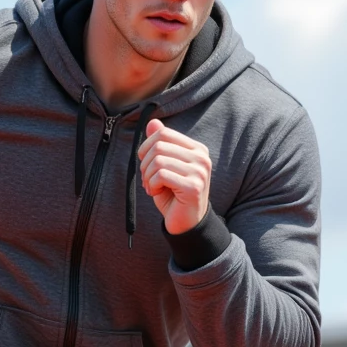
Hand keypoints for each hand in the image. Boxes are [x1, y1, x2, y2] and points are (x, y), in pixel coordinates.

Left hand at [137, 119, 211, 234]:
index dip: (146, 147)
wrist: (185, 223)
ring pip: (158, 161)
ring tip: (152, 187)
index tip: (146, 165)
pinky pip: (161, 175)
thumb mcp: (164, 167)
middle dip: (145, 164)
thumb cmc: (173, 195)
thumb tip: (153, 123)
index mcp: (197, 149)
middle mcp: (201, 157)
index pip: (164, 134)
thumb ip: (160, 145)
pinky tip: (156, 193)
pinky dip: (151, 185)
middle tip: (146, 179)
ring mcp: (199, 172)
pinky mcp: (193, 186)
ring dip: (147, 176)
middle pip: (158, 146)